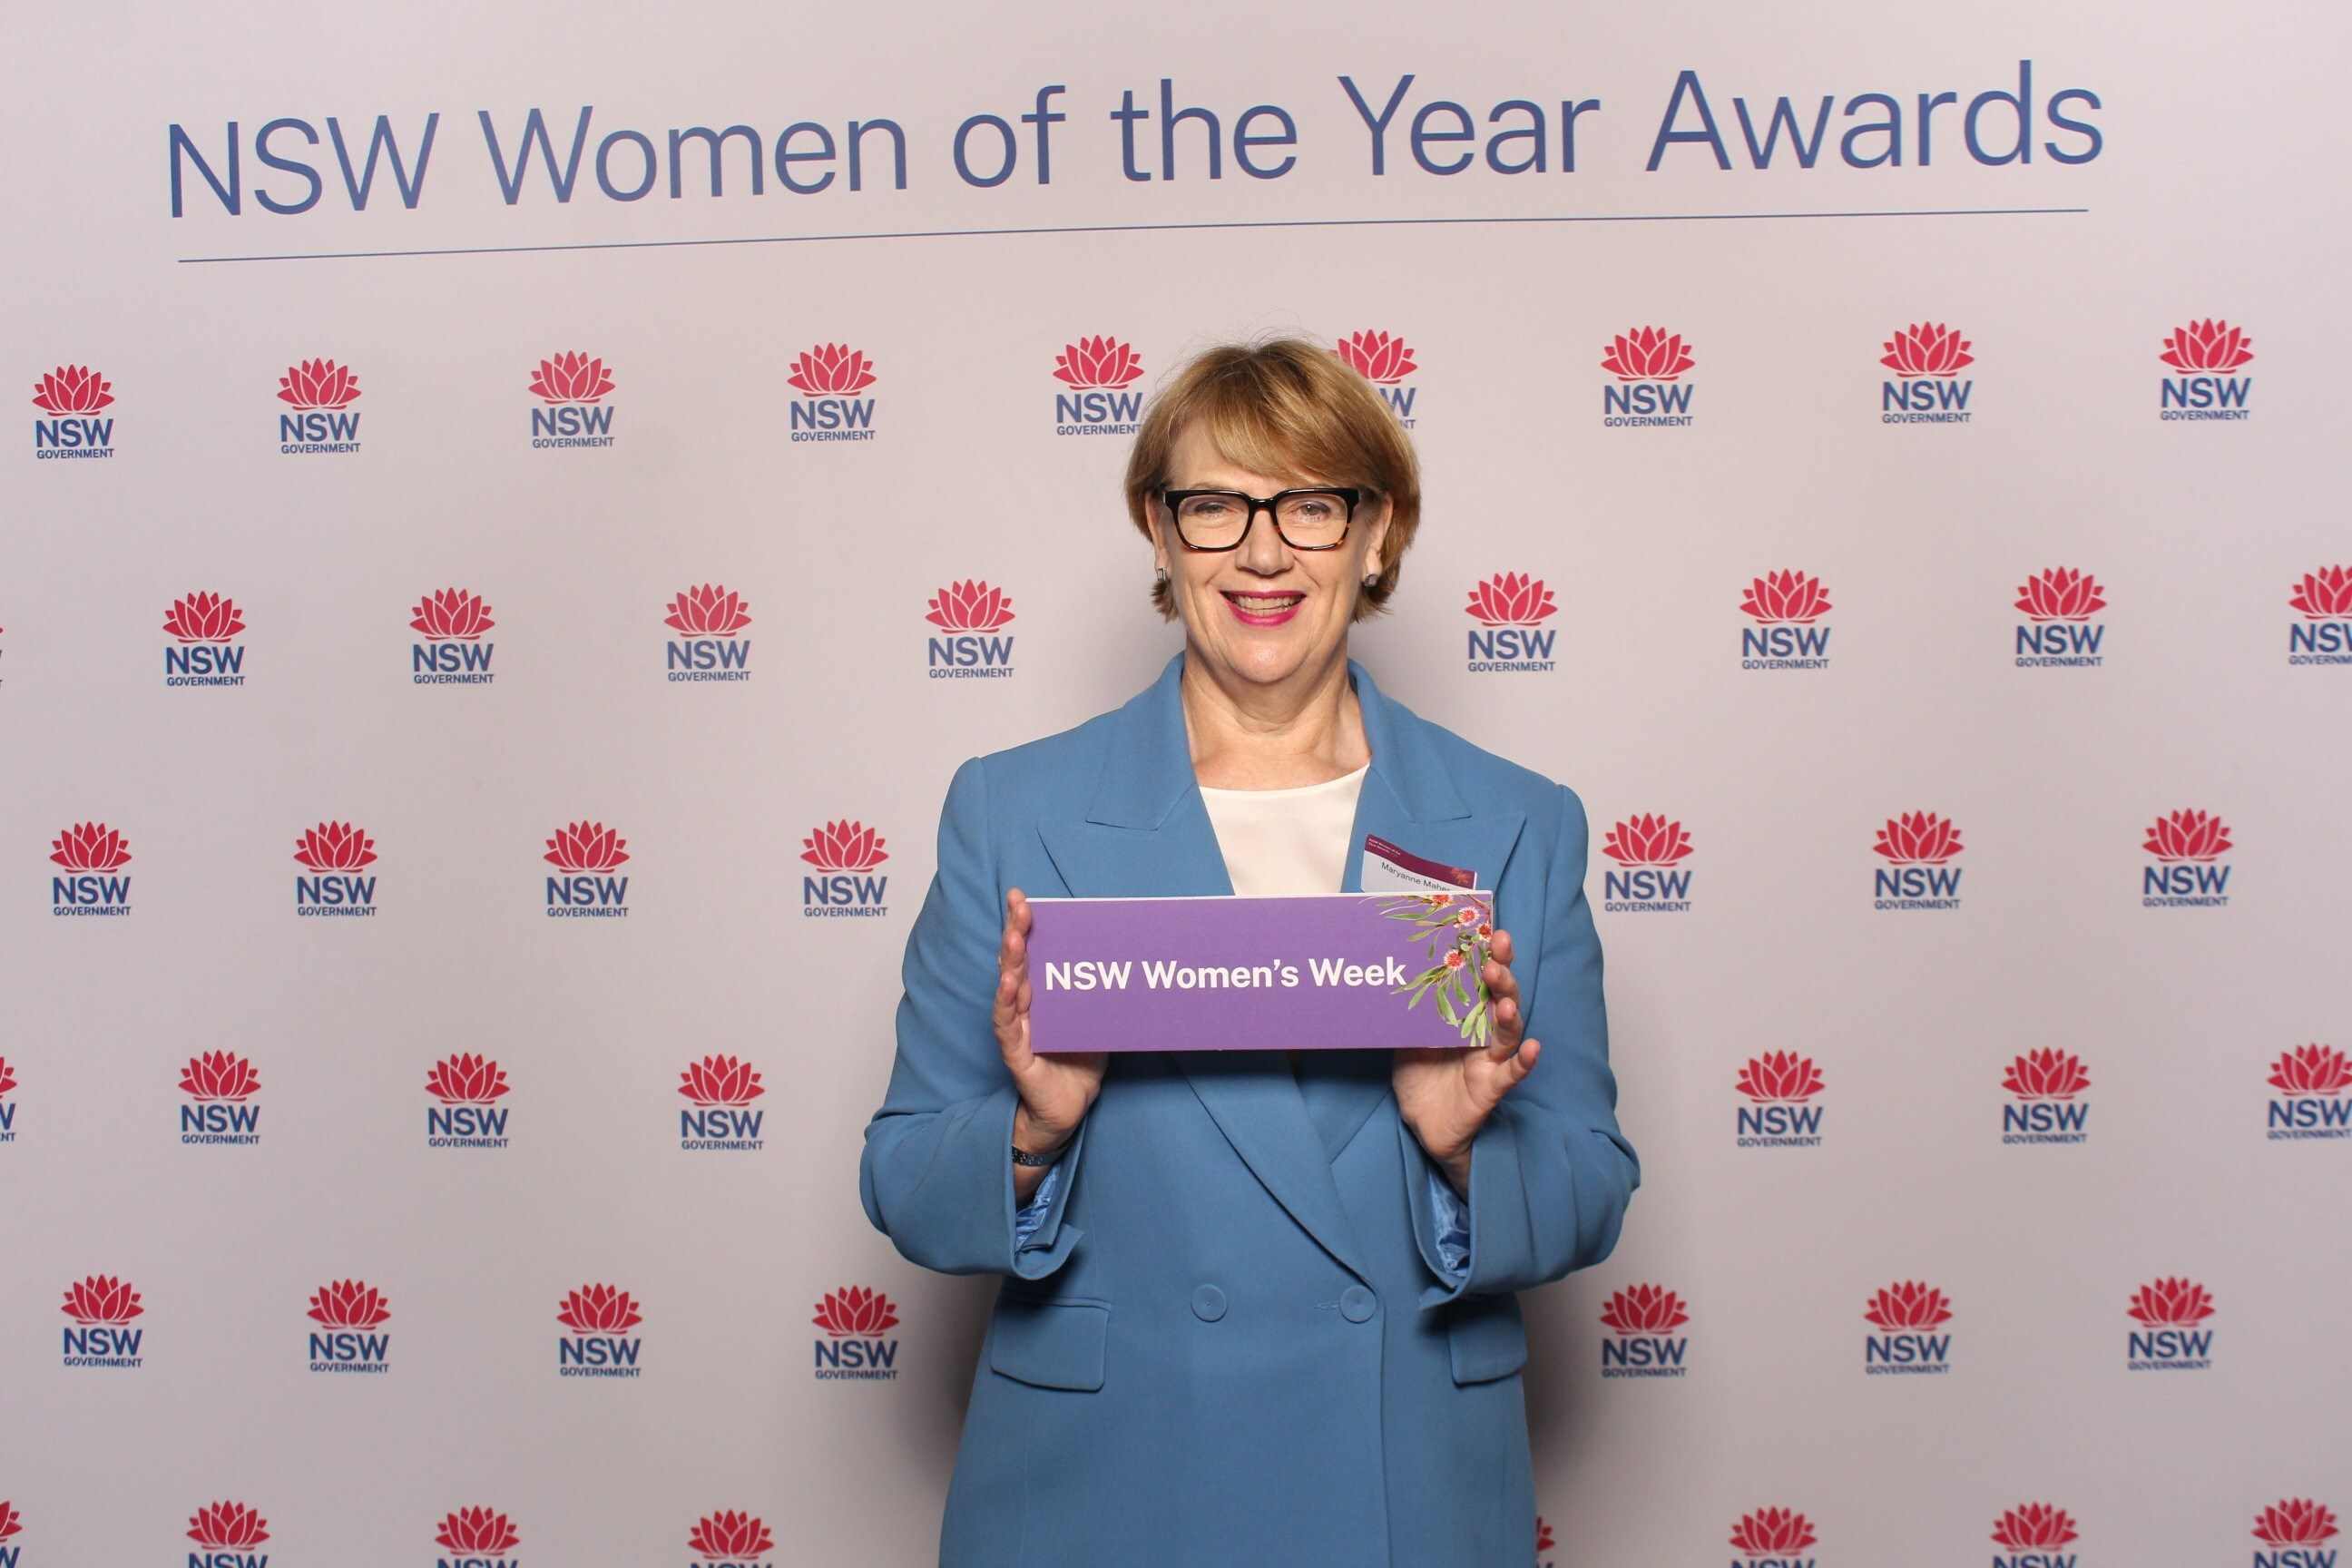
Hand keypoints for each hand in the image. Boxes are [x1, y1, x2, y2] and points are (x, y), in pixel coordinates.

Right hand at [995, 888, 1105, 1200]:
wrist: (1069, 1108)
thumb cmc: (1080, 1062)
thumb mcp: (1099, 1020)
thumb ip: (1105, 995)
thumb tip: (1136, 964)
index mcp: (1042, 995)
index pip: (1032, 953)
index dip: (1026, 925)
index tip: (1024, 898)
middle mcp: (1025, 1006)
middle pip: (1017, 962)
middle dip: (1016, 931)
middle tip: (1018, 904)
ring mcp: (1017, 1028)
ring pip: (1010, 988)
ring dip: (1012, 961)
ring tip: (1015, 937)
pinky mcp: (1016, 1053)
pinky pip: (1008, 1026)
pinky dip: (1006, 1003)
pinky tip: (1009, 984)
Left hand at [1393, 927, 1539, 1196]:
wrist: (1421, 1123)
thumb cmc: (1420, 1077)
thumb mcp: (1407, 1037)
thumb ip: (1411, 1011)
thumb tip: (1398, 975)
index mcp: (1465, 1017)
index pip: (1480, 982)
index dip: (1487, 958)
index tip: (1490, 932)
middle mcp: (1483, 1034)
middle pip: (1501, 998)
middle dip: (1502, 974)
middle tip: (1498, 953)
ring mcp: (1489, 1060)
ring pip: (1508, 1032)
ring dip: (1510, 1013)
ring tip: (1505, 999)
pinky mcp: (1490, 1088)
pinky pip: (1511, 1073)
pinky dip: (1524, 1061)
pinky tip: (1532, 1048)